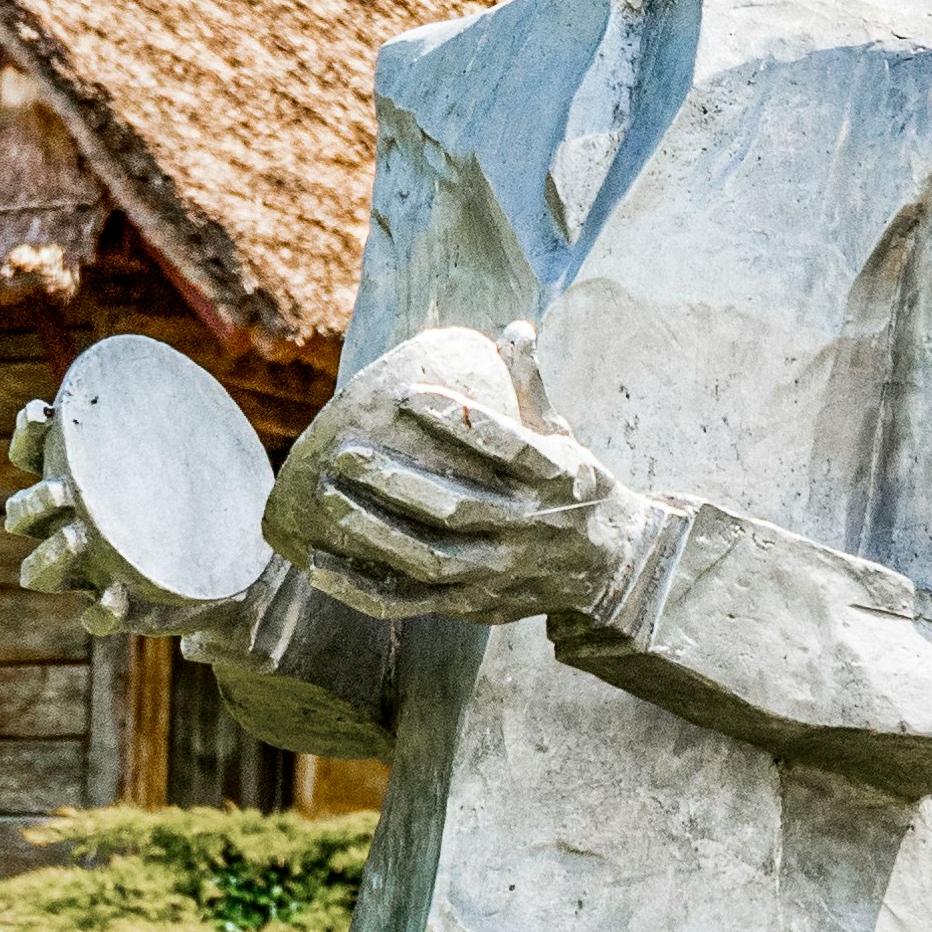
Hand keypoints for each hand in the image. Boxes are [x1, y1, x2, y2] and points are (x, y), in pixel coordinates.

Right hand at [5, 396, 246, 639]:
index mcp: (84, 483)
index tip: (42, 412)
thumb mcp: (203, 451)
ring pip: (40, 571)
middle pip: (23, 518)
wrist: (244, 559)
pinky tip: (116, 596)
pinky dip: (100, 610)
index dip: (30, 435)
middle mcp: (76, 526)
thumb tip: (188, 381)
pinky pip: (96, 619)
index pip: (36, 456)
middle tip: (60, 490)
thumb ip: (188, 420)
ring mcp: (93, 570)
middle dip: (31, 504)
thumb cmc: (209, 495)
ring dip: (50, 556)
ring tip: (75, 537)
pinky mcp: (123, 610)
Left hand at [270, 324, 658, 623]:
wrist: (612, 566)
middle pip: (455, 507)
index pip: (506, 446)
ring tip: (328, 494)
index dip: (458, 421)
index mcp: (554, 477)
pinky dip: (363, 588)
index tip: (407, 394)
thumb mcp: (565, 437)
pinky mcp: (478, 604)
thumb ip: (530, 388)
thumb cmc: (575, 485)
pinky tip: (320, 564)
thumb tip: (514, 328)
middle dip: (394, 481)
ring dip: (372, 529)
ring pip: (428, 558)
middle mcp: (528, 529)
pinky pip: (412, 602)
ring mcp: (501, 572)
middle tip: (345, 452)